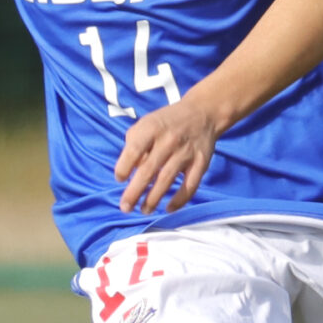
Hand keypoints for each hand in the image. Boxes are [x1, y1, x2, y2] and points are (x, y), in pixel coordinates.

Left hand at [113, 94, 222, 214]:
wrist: (202, 113)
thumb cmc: (167, 122)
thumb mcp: (146, 123)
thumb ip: (134, 143)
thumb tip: (129, 171)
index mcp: (152, 128)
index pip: (133, 150)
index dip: (123, 167)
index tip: (119, 179)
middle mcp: (169, 140)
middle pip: (148, 169)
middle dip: (134, 192)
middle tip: (125, 207)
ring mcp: (186, 152)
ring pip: (167, 179)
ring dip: (153, 199)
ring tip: (144, 210)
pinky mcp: (201, 163)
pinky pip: (190, 185)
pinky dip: (179, 200)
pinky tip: (168, 208)